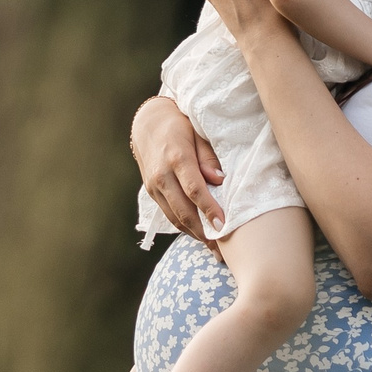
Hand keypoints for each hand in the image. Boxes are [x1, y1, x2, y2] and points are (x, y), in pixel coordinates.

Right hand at [132, 96, 224, 241]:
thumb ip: (208, 157)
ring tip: (214, 247)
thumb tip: (219, 179)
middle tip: (222, 248)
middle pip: (183, 210)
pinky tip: (199, 233)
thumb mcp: (197, 133)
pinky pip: (169, 214)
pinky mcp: (151, 192)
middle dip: (203, 232)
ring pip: (174, 217)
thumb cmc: (179, 126)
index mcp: (176, 158)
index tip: (223, 225)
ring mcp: (154, 185)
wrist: (148, 123)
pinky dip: (184, 226)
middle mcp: (162, 175)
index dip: (209, 209)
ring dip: (194, 234)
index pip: (194, 189)